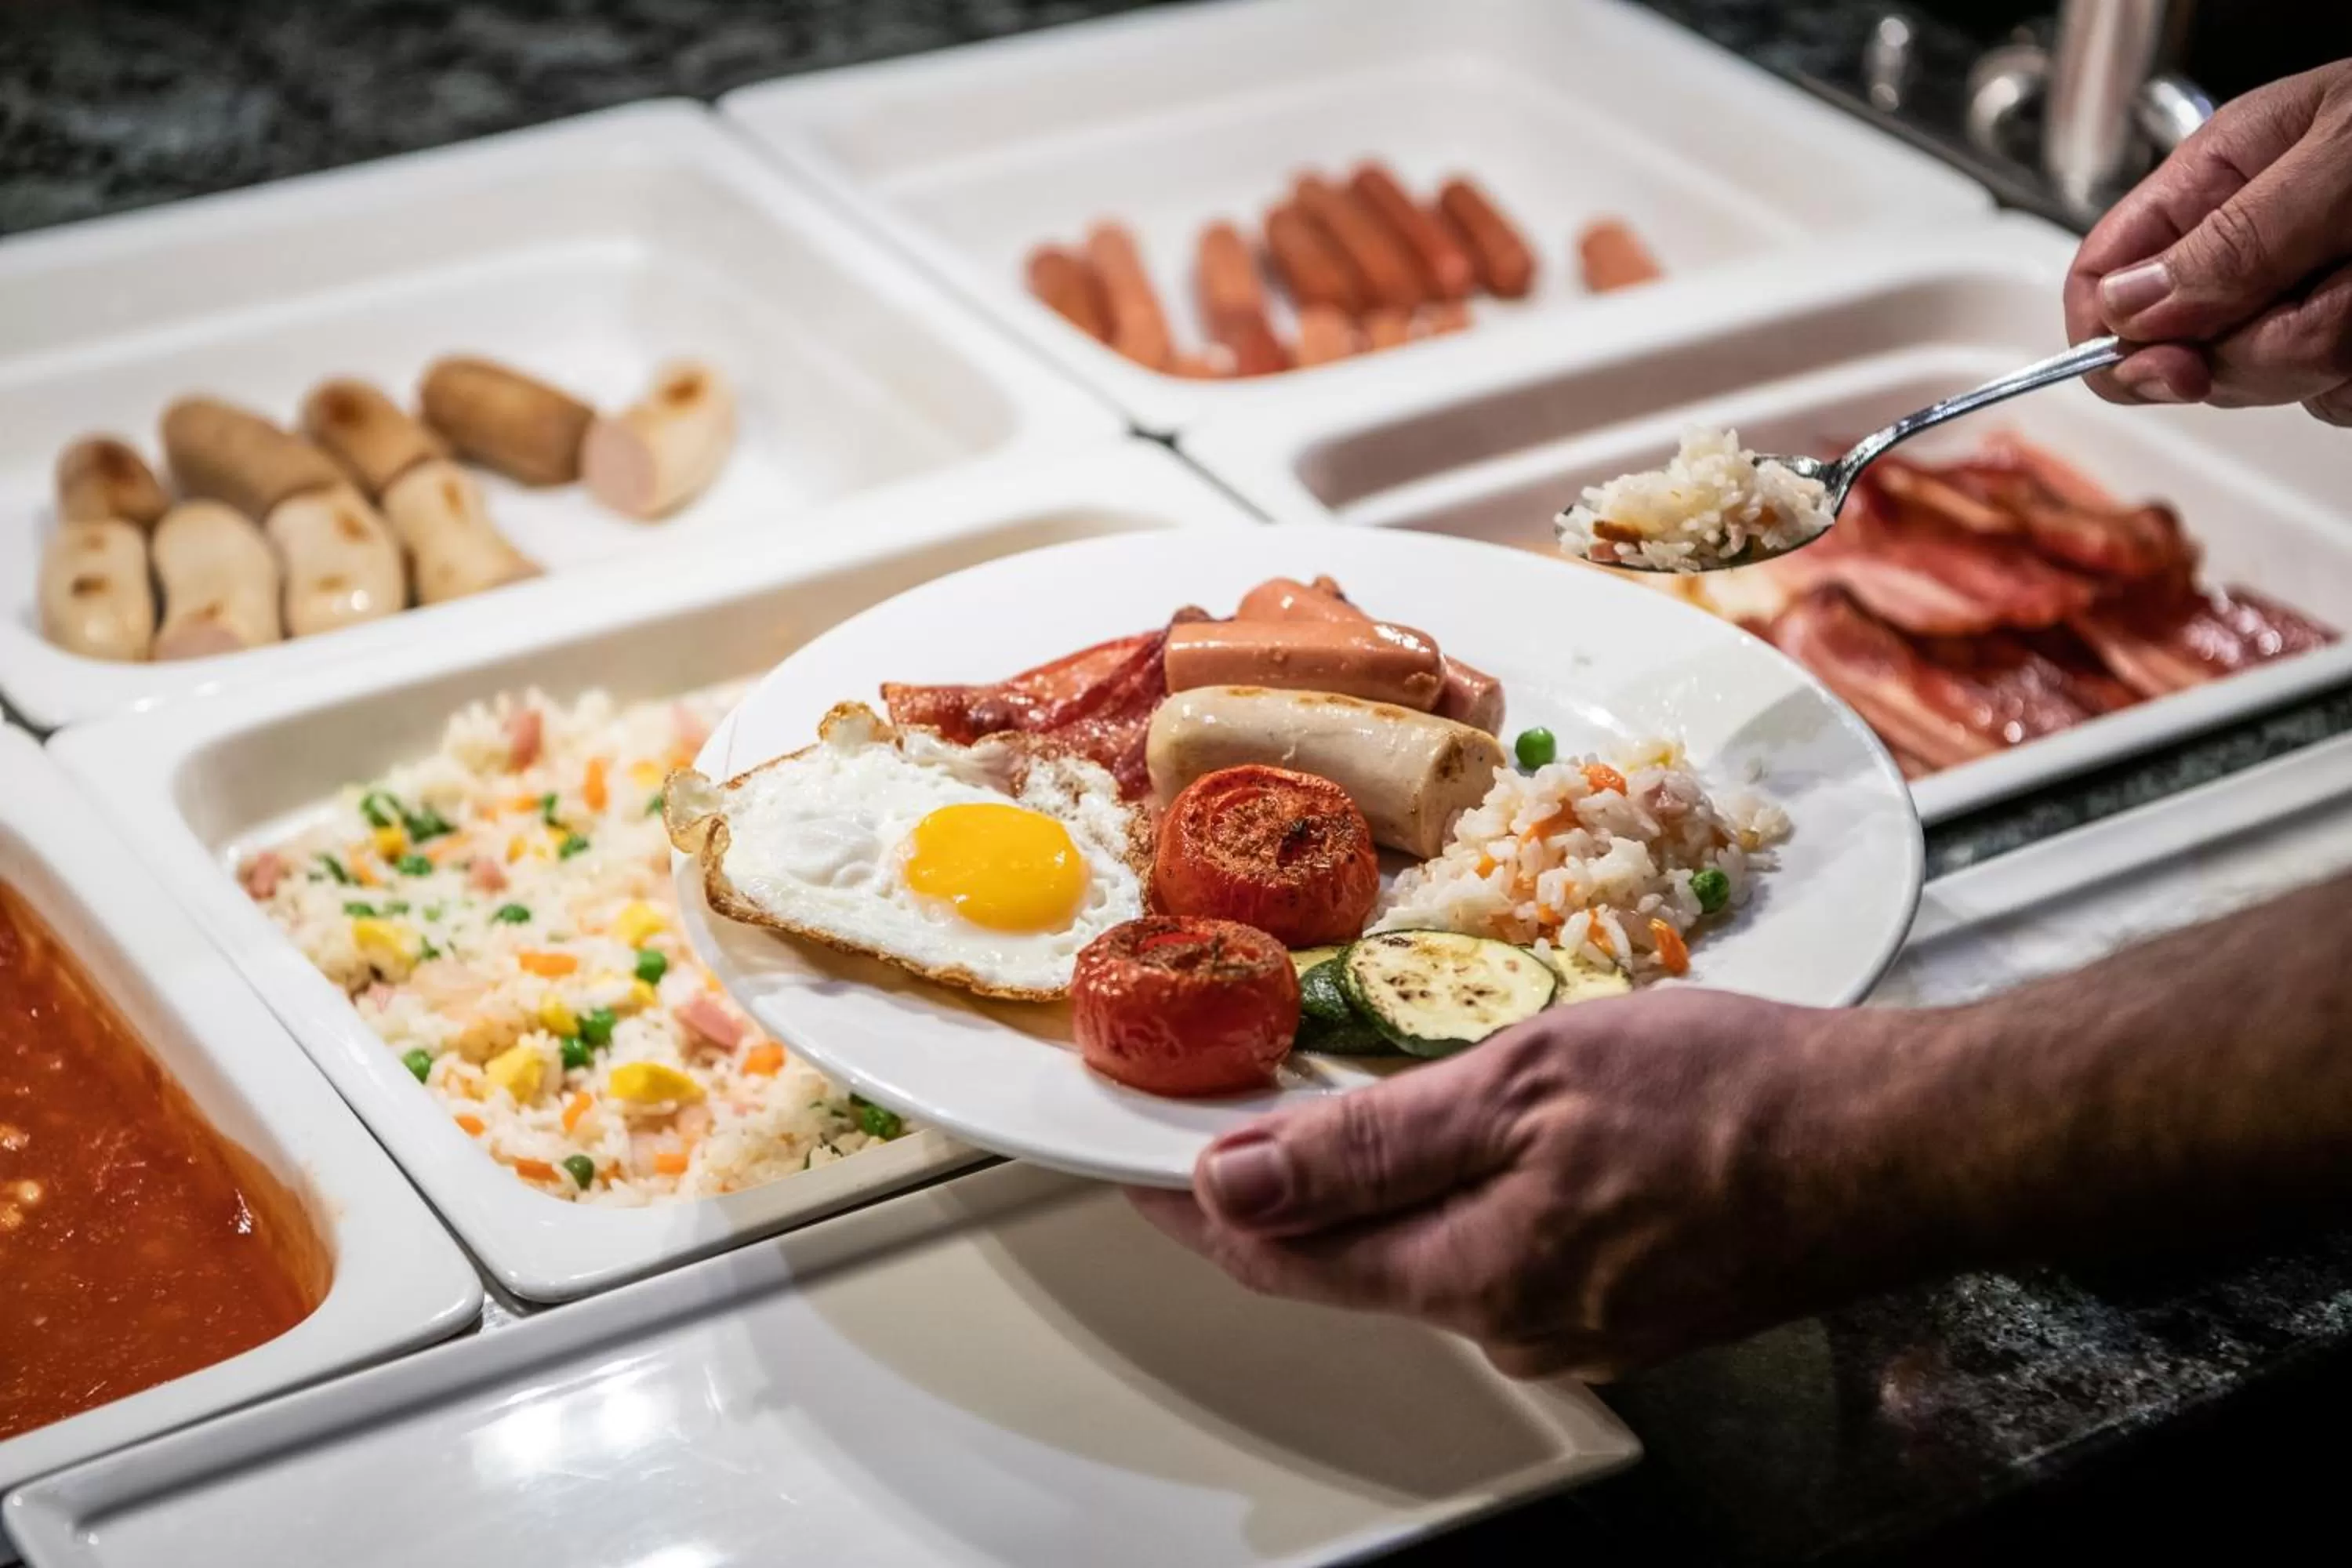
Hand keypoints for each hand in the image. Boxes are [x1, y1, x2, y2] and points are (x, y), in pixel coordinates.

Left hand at [1130, 990, 1925, 1379]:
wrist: (1896, 1146)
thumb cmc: (1732, 1099)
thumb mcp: (1523, 1083)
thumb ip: (1371, 1146)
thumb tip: (1238, 1180)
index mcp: (1474, 1277)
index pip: (1282, 1259)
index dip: (1194, 1208)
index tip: (1132, 1165)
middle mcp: (1515, 1328)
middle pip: (1348, 1266)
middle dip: (1274, 1198)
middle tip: (1220, 1115)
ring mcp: (1577, 1328)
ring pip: (1427, 1257)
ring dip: (1368, 1195)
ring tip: (1328, 1111)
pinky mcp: (1626, 1306)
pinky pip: (1500, 1254)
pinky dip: (1455, 1199)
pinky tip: (1462, 1141)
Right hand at [2065, 60, 2351, 420]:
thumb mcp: (2342, 159)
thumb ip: (2233, 238)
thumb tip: (2129, 310)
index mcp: (2221, 178)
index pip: (2102, 279)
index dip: (2112, 339)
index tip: (2171, 368)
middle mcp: (2252, 246)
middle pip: (2182, 352)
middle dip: (2261, 346)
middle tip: (2340, 294)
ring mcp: (2306, 299)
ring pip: (2267, 382)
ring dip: (2338, 353)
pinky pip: (2334, 402)